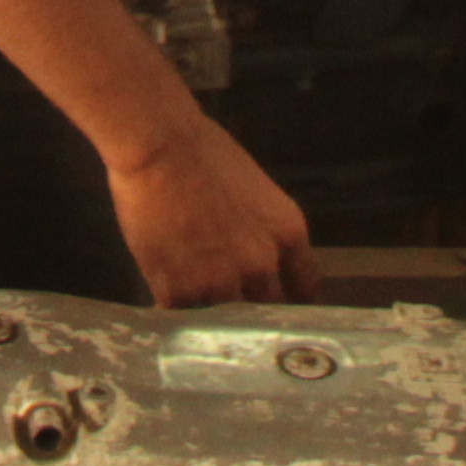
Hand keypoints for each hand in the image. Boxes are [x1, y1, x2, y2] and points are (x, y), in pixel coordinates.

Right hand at [105, 128, 311, 307]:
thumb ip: (263, 231)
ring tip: (199, 314)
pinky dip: (177, 316)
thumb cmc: (203, 150)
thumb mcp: (256, 192)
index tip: (280, 305)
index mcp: (287, 235)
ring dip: (213, 318)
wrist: (159, 144)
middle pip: (268, 310)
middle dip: (253, 311)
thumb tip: (256, 253)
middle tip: (236, 312)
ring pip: (226, 321)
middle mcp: (261, 265)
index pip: (306, 289)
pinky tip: (169, 311)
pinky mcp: (178, 288)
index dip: (292, 301)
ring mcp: (220, 281)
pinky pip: (182, 317)